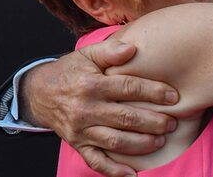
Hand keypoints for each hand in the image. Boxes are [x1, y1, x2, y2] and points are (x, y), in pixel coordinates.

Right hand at [19, 38, 179, 176]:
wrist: (38, 93)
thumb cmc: (70, 71)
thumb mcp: (87, 54)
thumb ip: (110, 50)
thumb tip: (133, 49)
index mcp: (91, 84)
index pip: (128, 88)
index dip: (153, 92)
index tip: (173, 96)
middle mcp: (86, 109)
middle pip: (126, 118)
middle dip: (154, 122)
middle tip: (173, 123)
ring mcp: (81, 130)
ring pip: (116, 141)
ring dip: (142, 144)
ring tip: (161, 141)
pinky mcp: (77, 145)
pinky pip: (96, 161)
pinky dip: (114, 170)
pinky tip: (133, 174)